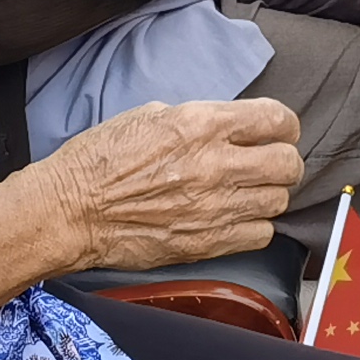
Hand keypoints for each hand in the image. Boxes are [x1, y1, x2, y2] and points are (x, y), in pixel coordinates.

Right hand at [37, 98, 308, 271]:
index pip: (276, 120)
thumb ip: (197, 120)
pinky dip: (255, 226)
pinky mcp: (207, 243)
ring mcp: (214, 208)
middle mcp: (215, 165)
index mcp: (200, 124)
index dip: (284, 125)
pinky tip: (235, 217)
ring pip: (279, 201)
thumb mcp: (149, 116)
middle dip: (283, 160)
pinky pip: (260, 235)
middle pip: (288, 164)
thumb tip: (228, 128)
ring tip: (247, 191)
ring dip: (268, 194)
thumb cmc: (101, 159)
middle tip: (268, 162)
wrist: (72, 211)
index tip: (277, 130)